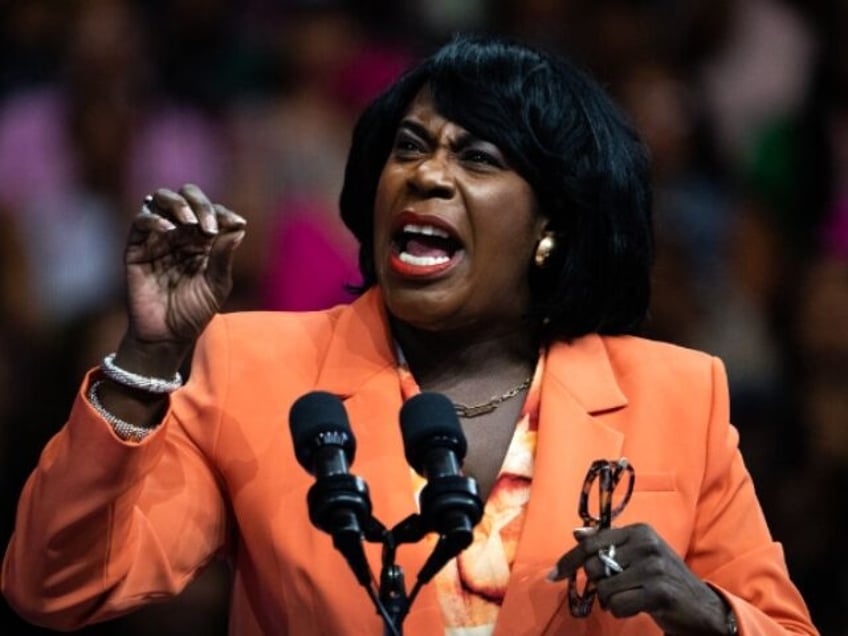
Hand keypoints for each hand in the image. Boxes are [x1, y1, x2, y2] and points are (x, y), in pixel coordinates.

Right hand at [124, 184, 245, 349]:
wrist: (167, 336)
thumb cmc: (195, 312)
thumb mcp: (217, 284)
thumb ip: (224, 256)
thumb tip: (239, 227)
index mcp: (204, 239)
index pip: (213, 212)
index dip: (225, 213)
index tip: (237, 224)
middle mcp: (181, 233)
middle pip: (187, 196)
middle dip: (200, 203)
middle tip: (208, 225)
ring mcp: (158, 237)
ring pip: (161, 200)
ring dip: (177, 205)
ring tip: (190, 223)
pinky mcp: (137, 247)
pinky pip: (141, 221)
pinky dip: (154, 220)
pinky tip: (168, 232)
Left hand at [549, 523, 728, 634]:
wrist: (703, 608)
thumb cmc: (664, 579)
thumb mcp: (638, 555)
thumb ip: (609, 543)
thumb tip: (576, 533)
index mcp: (639, 530)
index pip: (591, 542)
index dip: (568, 560)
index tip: (552, 575)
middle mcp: (646, 544)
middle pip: (594, 565)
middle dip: (597, 583)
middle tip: (615, 590)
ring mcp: (654, 568)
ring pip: (604, 588)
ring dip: (610, 601)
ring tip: (629, 598)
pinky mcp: (659, 592)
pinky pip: (618, 605)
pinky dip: (620, 612)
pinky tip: (638, 608)